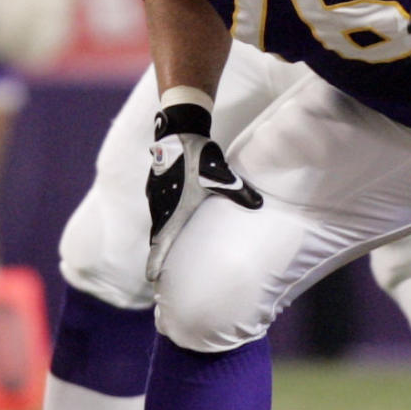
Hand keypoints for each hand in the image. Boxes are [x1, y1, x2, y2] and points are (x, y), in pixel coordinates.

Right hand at [145, 110, 261, 280]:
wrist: (179, 131)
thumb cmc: (199, 157)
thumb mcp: (222, 176)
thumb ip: (239, 192)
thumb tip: (259, 205)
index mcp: (174, 210)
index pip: (161, 242)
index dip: (156, 262)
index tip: (152, 278)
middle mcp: (161, 205)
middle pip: (158, 236)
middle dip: (158, 255)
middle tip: (159, 275)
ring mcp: (157, 195)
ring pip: (158, 222)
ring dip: (161, 237)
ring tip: (164, 252)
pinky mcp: (157, 186)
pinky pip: (159, 210)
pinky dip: (163, 222)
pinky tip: (172, 222)